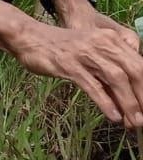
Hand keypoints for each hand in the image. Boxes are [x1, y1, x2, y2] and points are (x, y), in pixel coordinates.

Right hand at [11, 19, 142, 126]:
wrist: (28, 37)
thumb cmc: (61, 49)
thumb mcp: (90, 57)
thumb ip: (109, 75)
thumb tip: (129, 104)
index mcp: (110, 40)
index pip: (139, 64)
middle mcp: (101, 43)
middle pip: (134, 70)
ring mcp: (84, 53)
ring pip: (116, 78)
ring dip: (129, 102)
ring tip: (134, 123)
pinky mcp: (68, 64)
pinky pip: (92, 85)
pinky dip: (105, 102)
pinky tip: (113, 116)